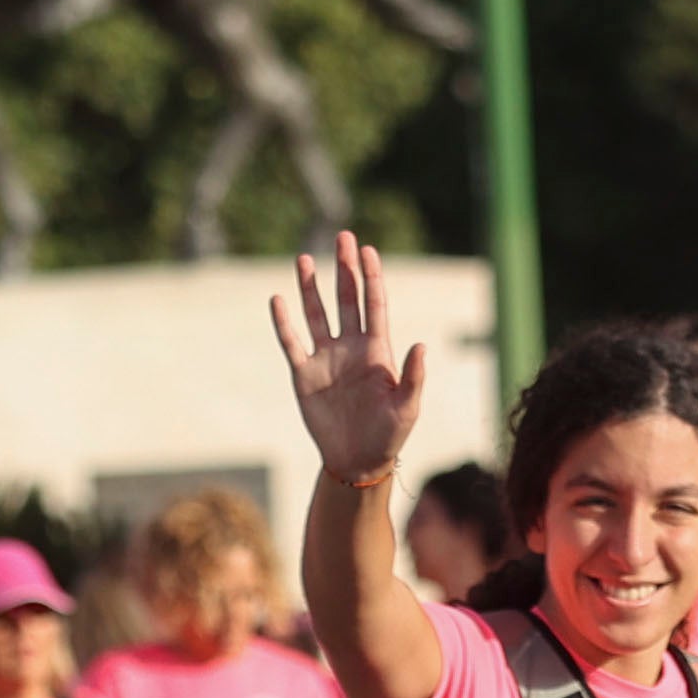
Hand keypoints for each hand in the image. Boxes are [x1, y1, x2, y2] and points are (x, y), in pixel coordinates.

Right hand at [272, 234, 426, 483]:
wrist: (358, 460)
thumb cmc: (389, 434)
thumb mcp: (407, 407)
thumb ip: (413, 376)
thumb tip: (420, 345)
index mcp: (377, 351)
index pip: (374, 304)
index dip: (371, 277)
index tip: (368, 250)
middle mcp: (351, 348)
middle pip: (346, 299)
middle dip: (344, 269)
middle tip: (343, 237)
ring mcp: (326, 359)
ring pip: (316, 314)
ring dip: (310, 287)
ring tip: (304, 259)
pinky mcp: (304, 374)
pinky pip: (291, 343)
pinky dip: (283, 322)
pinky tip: (277, 299)